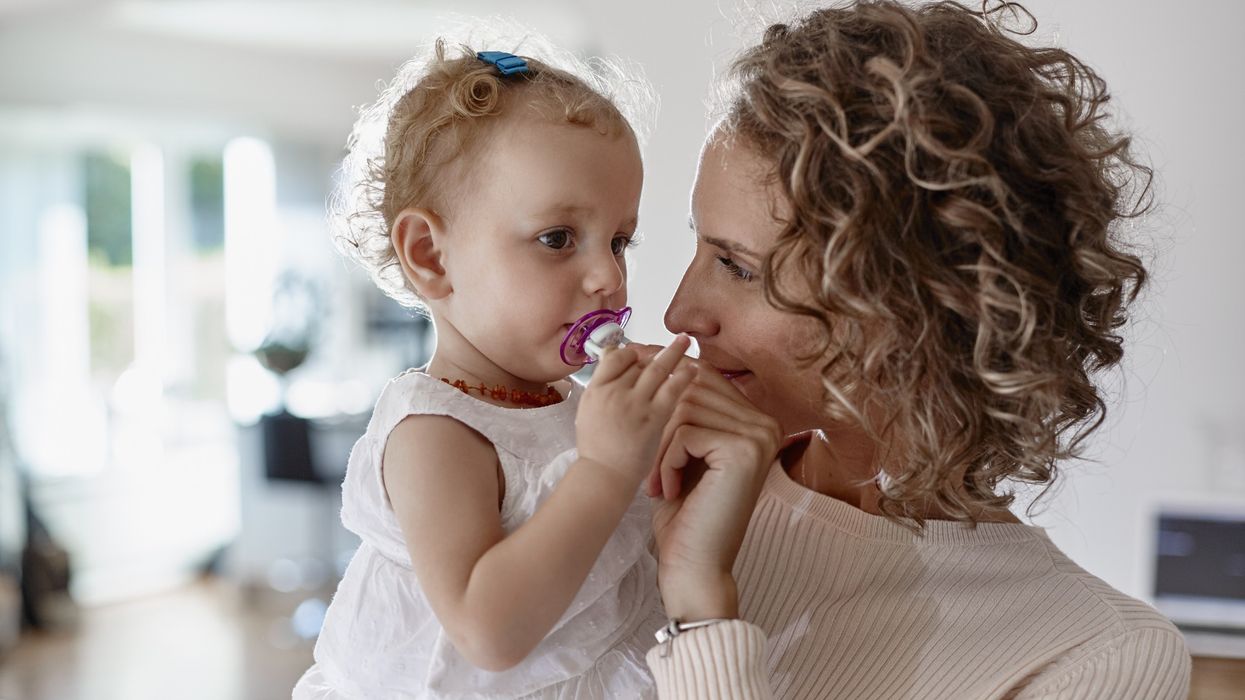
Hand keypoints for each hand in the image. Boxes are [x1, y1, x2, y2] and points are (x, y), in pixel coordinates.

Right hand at [575, 335, 696, 487]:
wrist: (604, 476)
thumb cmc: (597, 450)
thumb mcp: (587, 413)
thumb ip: (601, 388)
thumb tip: (611, 364)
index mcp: (595, 390)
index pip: (614, 358)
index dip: (630, 353)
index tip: (641, 354)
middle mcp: (614, 392)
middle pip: (637, 363)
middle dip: (655, 353)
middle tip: (672, 340)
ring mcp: (634, 404)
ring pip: (656, 369)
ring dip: (674, 352)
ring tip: (685, 341)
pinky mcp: (653, 417)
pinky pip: (671, 389)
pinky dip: (683, 376)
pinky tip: (694, 369)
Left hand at [641, 362, 781, 619]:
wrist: (695, 567)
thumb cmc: (685, 514)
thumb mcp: (684, 452)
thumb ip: (685, 410)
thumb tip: (665, 356)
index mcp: (755, 421)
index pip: (704, 377)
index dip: (665, 378)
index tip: (637, 373)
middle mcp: (765, 424)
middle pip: (693, 389)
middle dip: (658, 420)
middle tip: (646, 462)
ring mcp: (759, 436)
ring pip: (684, 409)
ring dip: (658, 447)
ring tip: (656, 483)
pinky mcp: (744, 451)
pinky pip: (684, 432)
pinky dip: (665, 462)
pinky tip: (668, 492)